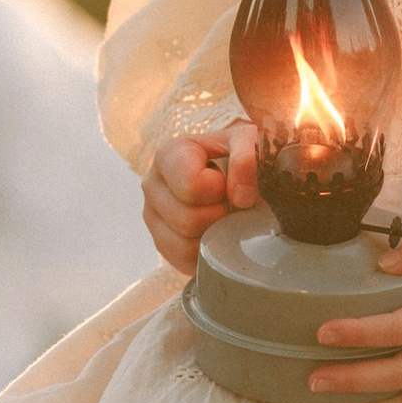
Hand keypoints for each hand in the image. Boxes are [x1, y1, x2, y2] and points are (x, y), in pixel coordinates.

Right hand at [143, 119, 257, 273]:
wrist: (235, 173)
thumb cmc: (239, 155)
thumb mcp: (249, 142)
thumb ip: (246, 158)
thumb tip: (240, 197)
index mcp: (170, 155)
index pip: (191, 185)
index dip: (218, 189)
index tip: (228, 183)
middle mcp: (153, 185)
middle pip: (187, 219)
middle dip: (218, 215)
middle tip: (230, 204)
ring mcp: (153, 216)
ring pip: (183, 245)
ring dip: (213, 234)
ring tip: (223, 216)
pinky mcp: (161, 242)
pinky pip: (183, 260)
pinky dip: (207, 251)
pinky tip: (217, 233)